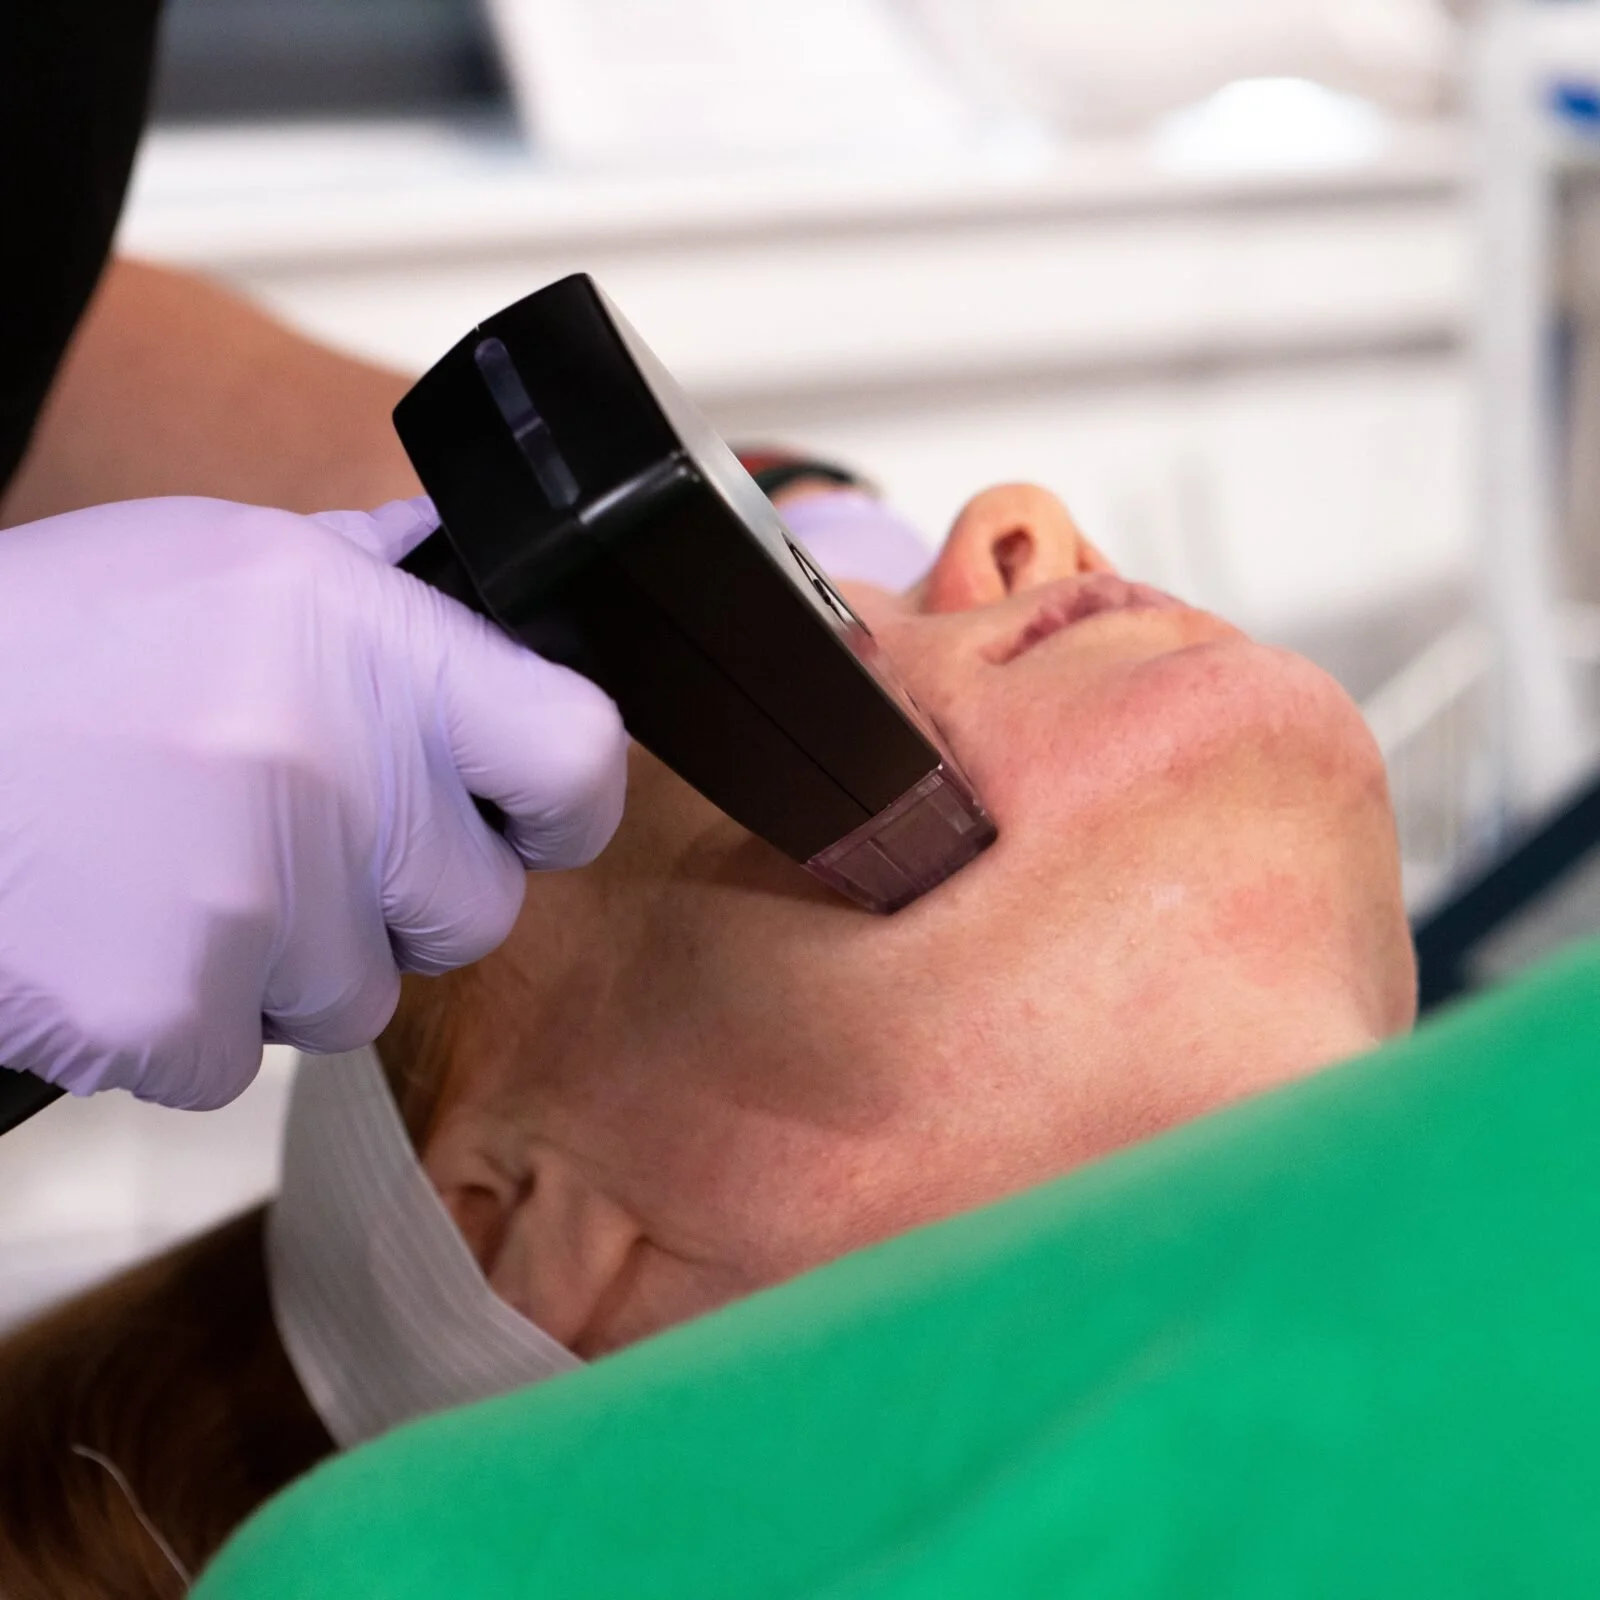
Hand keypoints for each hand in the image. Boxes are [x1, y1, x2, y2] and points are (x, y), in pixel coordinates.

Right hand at [0, 496, 626, 1107]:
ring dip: (289, 961)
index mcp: (364, 642)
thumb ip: (370, 588)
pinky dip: (184, 1023)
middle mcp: (332, 767)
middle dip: (404, 899)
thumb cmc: (43, 654)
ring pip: (360, 998)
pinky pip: (239, 1060)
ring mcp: (258, 902)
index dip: (567, 799)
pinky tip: (115, 930)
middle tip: (290, 838)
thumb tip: (468, 584)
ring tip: (172, 872)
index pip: (577, 750)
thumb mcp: (220, 566)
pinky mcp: (171, 1014)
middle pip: (477, 909)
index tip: (534, 812)